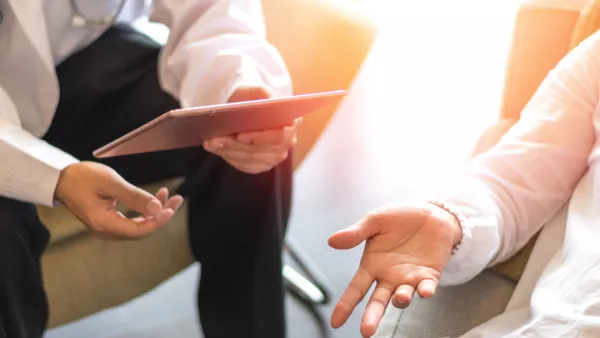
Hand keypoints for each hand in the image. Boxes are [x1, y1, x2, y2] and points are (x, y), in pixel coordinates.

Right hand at [55, 162, 183, 239]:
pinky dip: (146, 211)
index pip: (139, 230)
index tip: (171, 209)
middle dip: (162, 215)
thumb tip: (157, 209)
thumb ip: (134, 197)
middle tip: (178, 199)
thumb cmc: (82, 178)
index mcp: (105, 224)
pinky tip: (156, 199)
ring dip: (156, 212)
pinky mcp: (110, 222)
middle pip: (142, 230)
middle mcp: (107, 231)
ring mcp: (108, 228)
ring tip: (169, 196)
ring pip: (139, 225)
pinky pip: (132, 221)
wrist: (61, 179)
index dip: (158, 221)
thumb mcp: (111, 183)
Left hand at [203, 86, 297, 173]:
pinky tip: (216, 148)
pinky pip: (245, 165)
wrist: (245, 110)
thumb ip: (265, 93)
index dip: (260, 137)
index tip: (240, 136)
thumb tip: (270, 102)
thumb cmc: (252, 99)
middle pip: (261, 150)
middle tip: (214, 139)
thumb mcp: (257, 90)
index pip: (279, 135)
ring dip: (229, 151)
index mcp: (291, 121)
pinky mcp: (262, 165)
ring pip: (250, 159)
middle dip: (236, 145)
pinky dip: (229, 157)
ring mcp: (275, 156)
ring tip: (211, 142)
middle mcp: (287, 142)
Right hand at [328, 202, 462, 336]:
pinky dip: (426, 290)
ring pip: (403, 297)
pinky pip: (427, 287)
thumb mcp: (374, 221)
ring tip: (401, 298)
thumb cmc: (399, 218)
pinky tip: (425, 291)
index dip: (345, 305)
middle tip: (366, 331)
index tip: (335, 322)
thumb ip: (355, 233)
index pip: (356, 289)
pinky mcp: (430, 275)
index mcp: (372, 265)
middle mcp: (389, 276)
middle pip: (378, 301)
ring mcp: (409, 278)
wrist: (430, 212)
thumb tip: (332, 241)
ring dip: (402, 299)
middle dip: (372, 316)